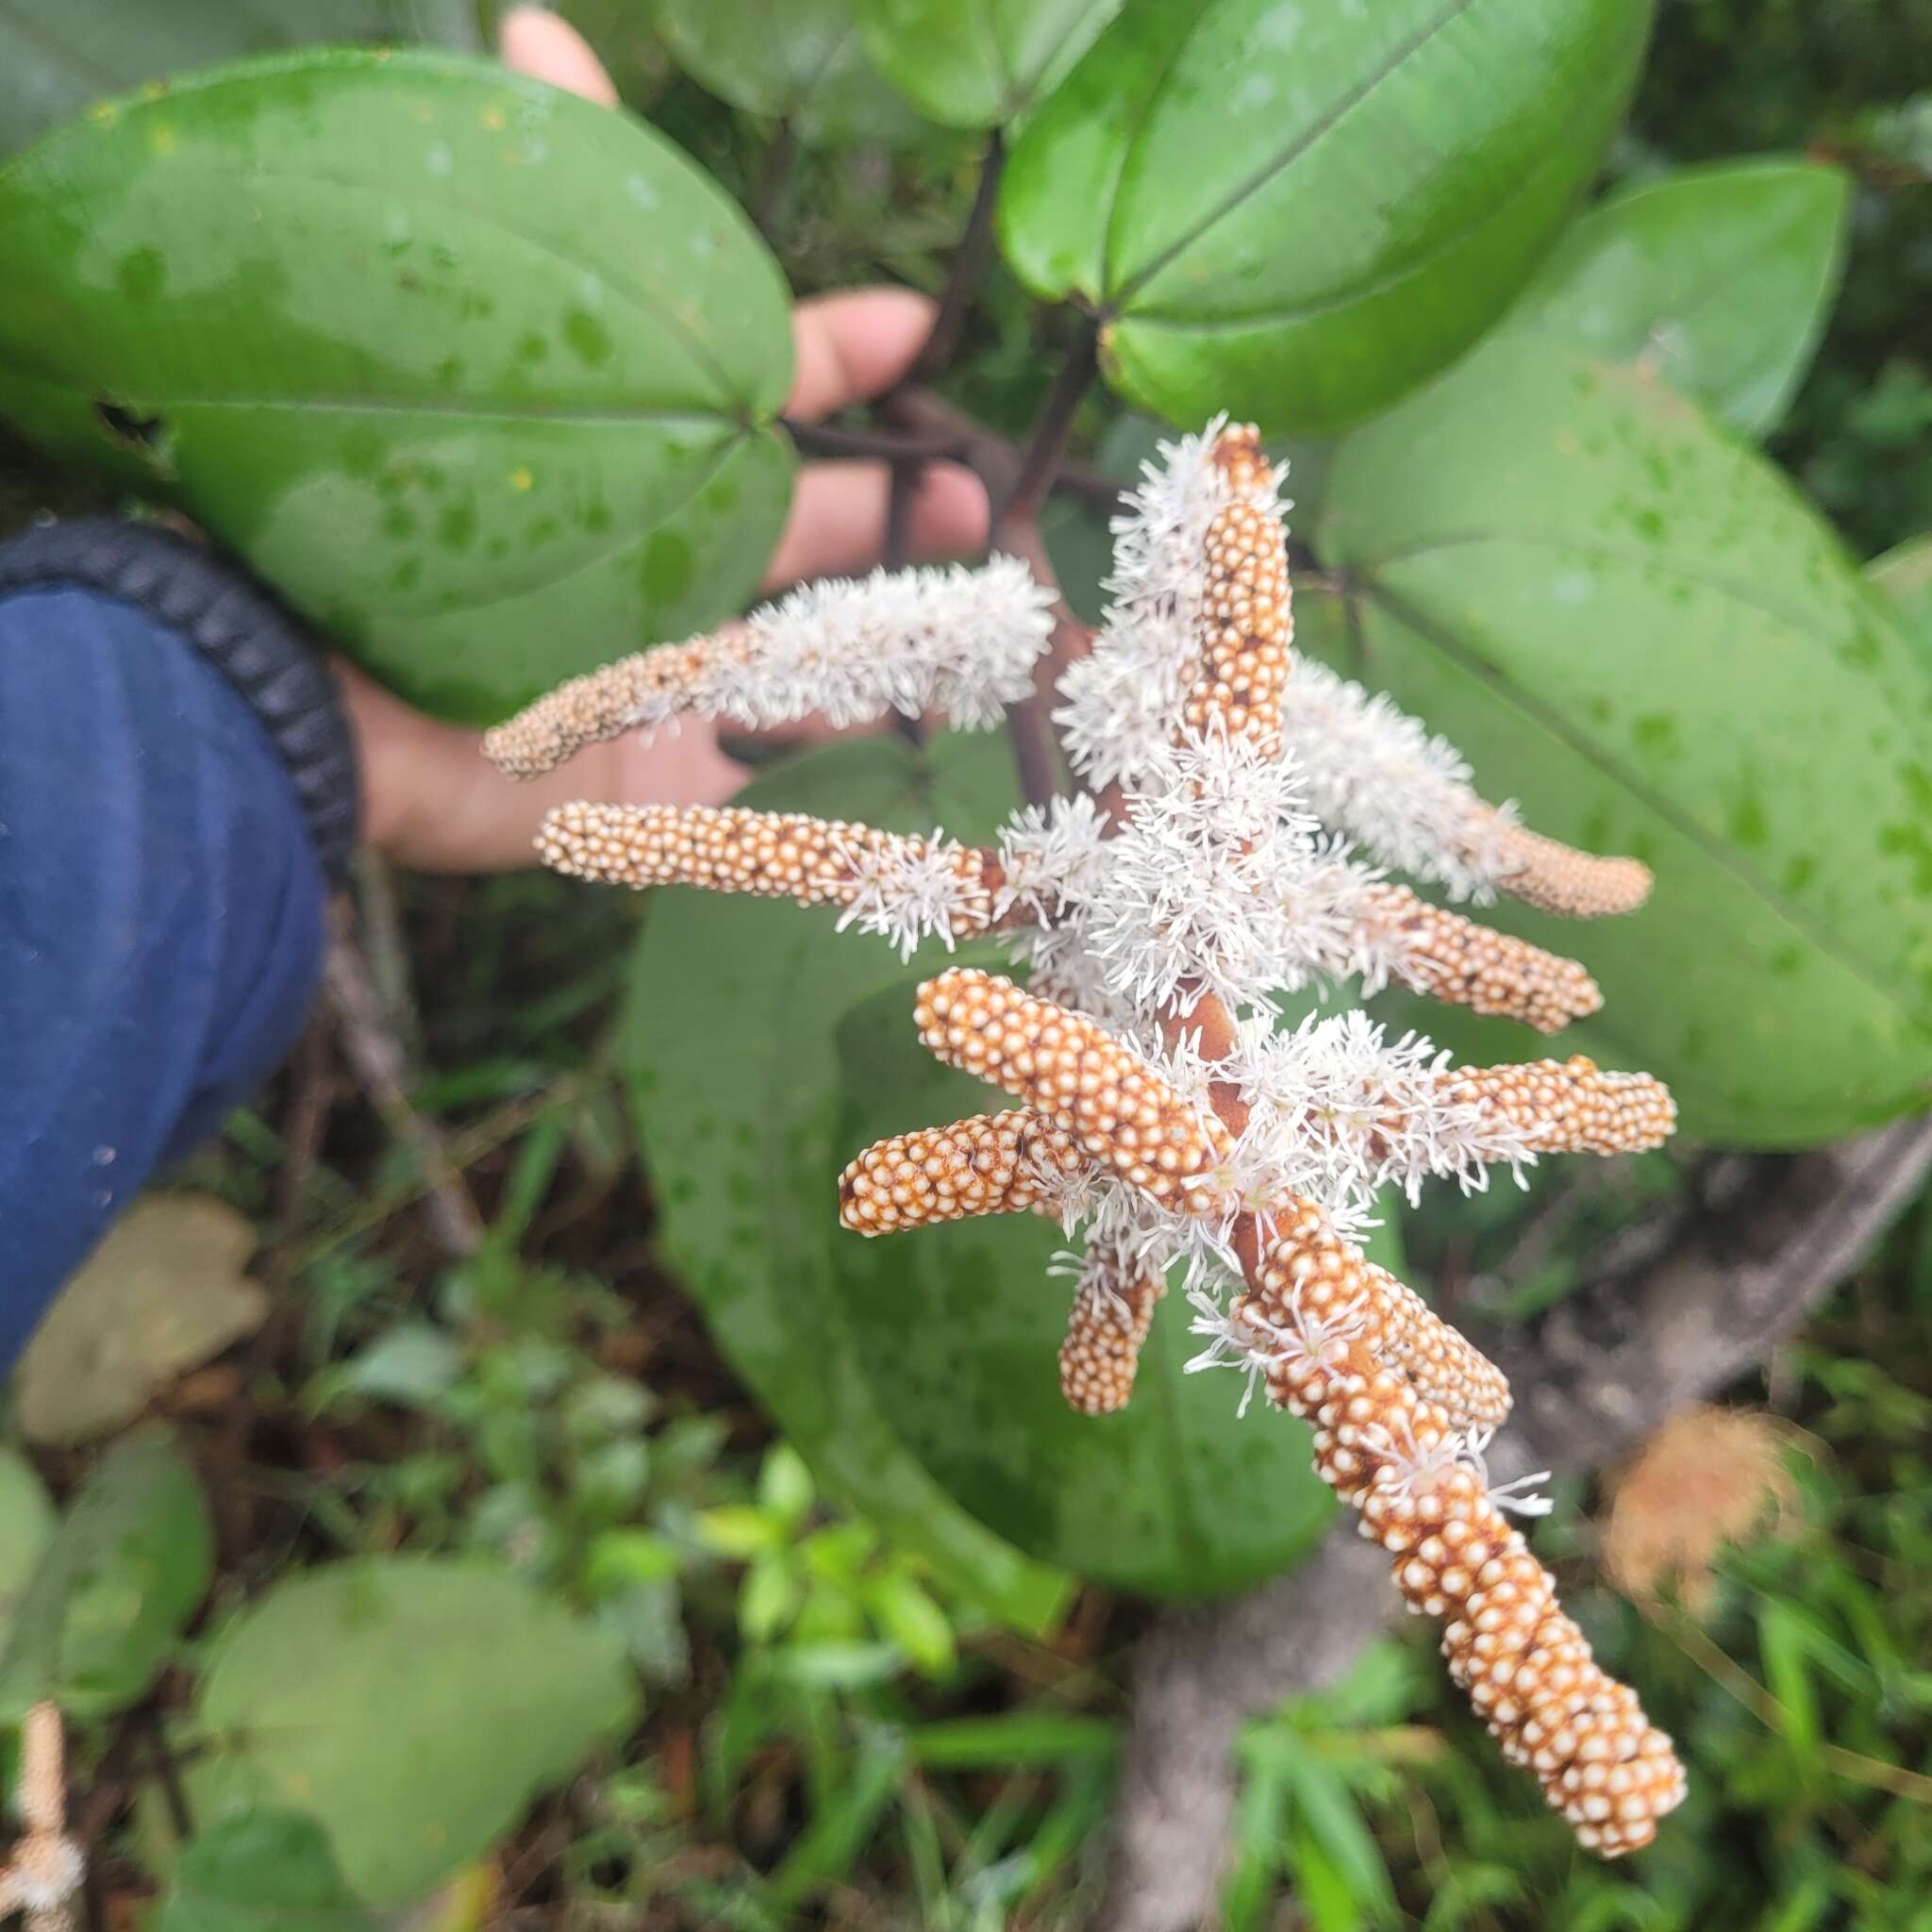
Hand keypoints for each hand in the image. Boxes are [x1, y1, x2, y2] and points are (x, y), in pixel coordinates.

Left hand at [338, 9, 987, 873]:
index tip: (912, 326)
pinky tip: (908, 747)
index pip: (750, 402)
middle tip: (982, 497)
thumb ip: (534, 189)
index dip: (832, 358)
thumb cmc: (402, 505)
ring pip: (811, 664)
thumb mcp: (490, 328)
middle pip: (805, 534)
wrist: (321, 692)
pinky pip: (772, 793)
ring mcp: (660, 683)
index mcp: (627, 462)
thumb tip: (533, 19)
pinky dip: (837, 775)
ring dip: (900, 642)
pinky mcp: (656, 790)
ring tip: (982, 626)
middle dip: (898, 510)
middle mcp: (652, 564)